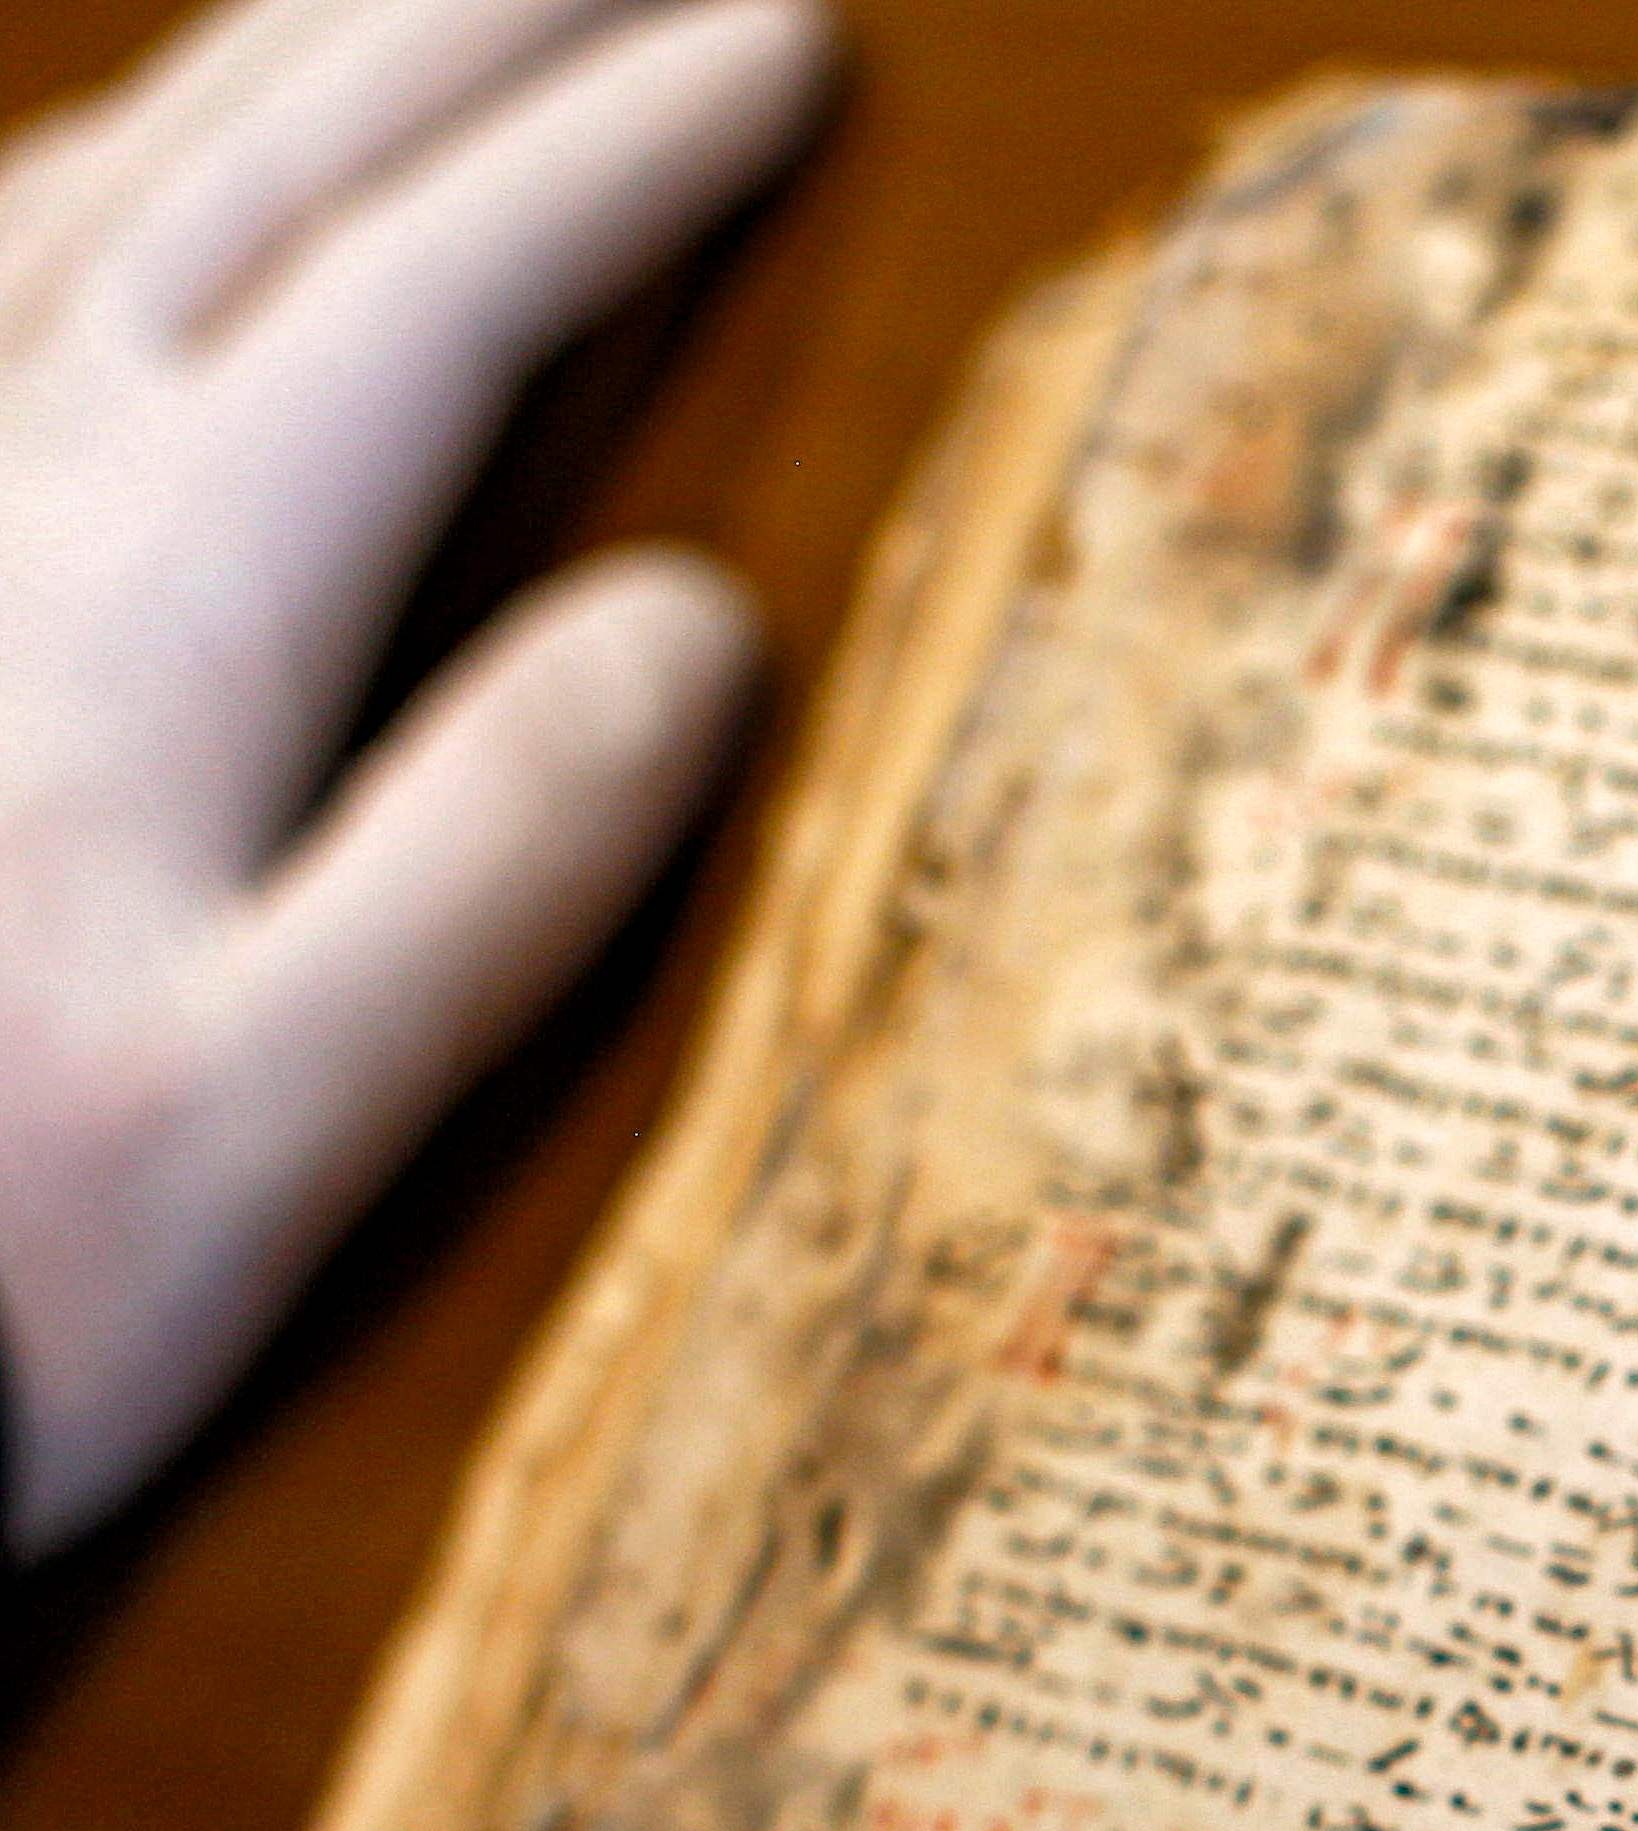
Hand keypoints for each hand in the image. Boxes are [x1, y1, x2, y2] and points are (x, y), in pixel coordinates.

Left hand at [0, 0, 834, 1554]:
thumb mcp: (262, 1133)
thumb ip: (489, 864)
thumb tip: (705, 626)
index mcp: (167, 624)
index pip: (436, 305)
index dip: (620, 159)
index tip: (781, 47)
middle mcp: (2, 502)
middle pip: (261, 178)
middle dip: (468, 26)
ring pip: (93, 188)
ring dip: (281, 63)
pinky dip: (71, 169)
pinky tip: (103, 164)